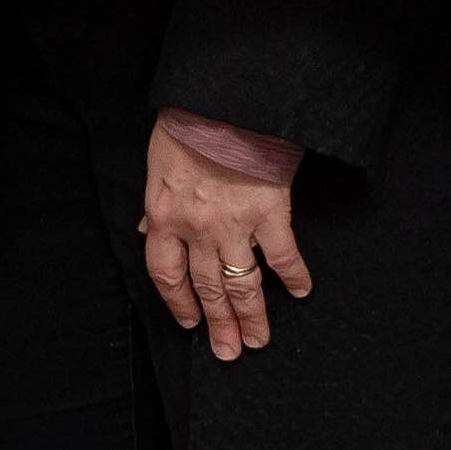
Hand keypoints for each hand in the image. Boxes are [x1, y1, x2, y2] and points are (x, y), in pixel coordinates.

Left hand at [139, 111, 308, 360]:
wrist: (224, 98)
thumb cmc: (188, 125)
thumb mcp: (158, 165)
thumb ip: (157, 206)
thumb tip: (149, 233)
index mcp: (165, 216)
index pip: (166, 274)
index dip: (178, 303)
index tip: (189, 323)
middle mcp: (197, 228)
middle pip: (207, 288)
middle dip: (218, 323)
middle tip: (229, 351)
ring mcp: (234, 223)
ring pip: (243, 283)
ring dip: (251, 315)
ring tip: (258, 340)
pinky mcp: (269, 211)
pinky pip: (282, 254)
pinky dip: (293, 276)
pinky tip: (301, 292)